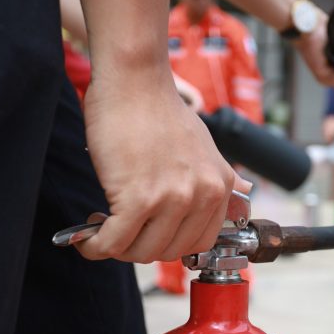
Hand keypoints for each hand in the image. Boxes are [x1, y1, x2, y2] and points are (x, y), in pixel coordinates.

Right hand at [77, 79, 251, 262]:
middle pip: (168, 252)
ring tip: (103, 226)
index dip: (167, 243)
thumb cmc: (158, 109)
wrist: (135, 81)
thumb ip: (218, 176)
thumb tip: (245, 191)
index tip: (146, 233)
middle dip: (139, 247)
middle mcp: (202, 195)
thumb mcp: (205, 146)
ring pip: (141, 252)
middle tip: (119, 229)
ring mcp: (173, 198)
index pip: (198, 243)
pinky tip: (88, 236)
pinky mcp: (138, 198)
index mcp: (220, 186)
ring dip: (116, 248)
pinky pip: (114, 242)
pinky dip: (95, 246)